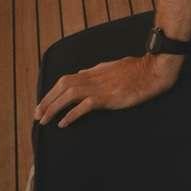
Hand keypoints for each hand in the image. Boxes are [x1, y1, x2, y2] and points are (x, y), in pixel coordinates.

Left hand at [34, 52, 181, 127]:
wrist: (153, 71)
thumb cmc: (137, 69)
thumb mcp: (113, 66)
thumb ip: (95, 71)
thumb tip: (80, 74)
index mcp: (94, 71)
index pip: (66, 80)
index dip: (52, 92)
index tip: (43, 104)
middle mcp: (94, 77)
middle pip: (63, 86)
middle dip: (47, 100)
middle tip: (37, 115)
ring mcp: (100, 87)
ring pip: (69, 95)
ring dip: (54, 108)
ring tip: (44, 120)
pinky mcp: (108, 97)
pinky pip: (84, 106)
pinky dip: (71, 114)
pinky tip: (63, 123)